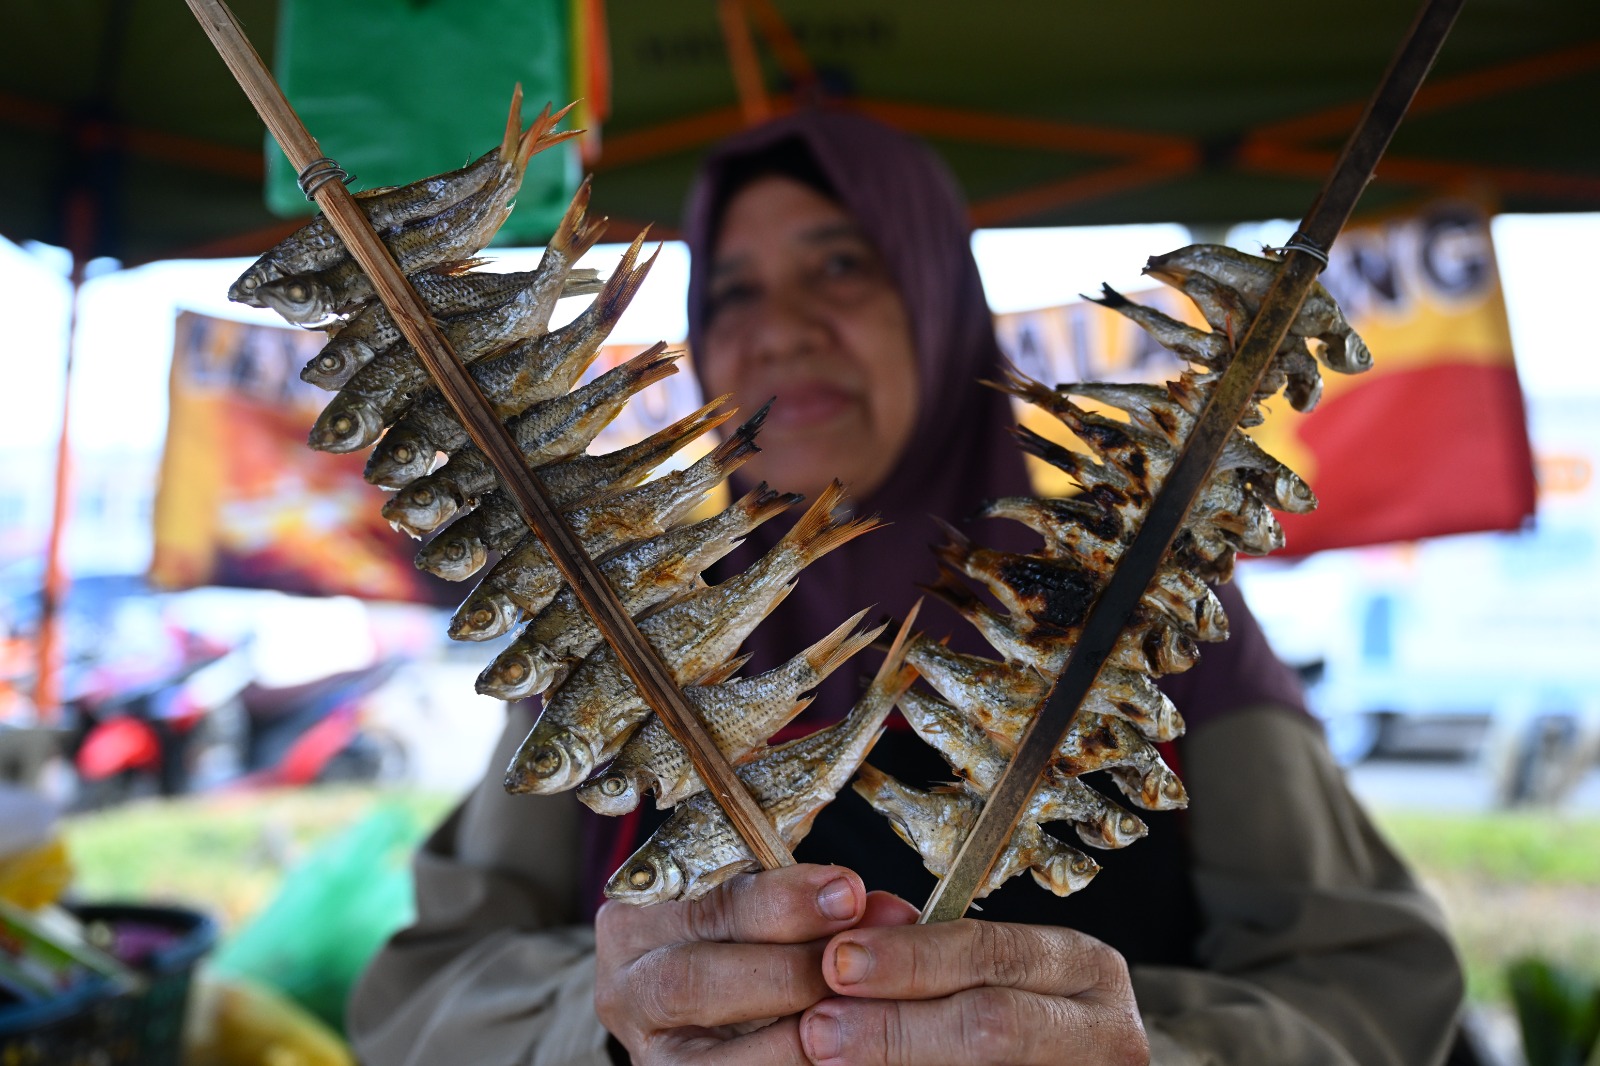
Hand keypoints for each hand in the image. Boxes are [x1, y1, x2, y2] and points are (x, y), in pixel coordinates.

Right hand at [596, 863, 898, 1063]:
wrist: (717, 1009)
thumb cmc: (742, 944)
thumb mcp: (760, 913)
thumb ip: (811, 908)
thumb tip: (890, 914)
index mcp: (636, 922)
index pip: (707, 905)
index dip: (782, 901)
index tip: (849, 894)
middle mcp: (626, 991)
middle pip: (694, 981)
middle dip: (785, 972)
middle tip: (852, 966)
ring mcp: (652, 1056)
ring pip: (710, 1061)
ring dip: (794, 1037)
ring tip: (855, 1020)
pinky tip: (846, 1052)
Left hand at [801, 910, 1149, 1065]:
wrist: (1052, 1058)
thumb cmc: (1019, 1014)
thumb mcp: (992, 974)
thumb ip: (933, 956)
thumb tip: (845, 951)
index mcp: (1086, 967)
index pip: (994, 953)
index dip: (912, 957)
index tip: (838, 960)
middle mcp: (1109, 1030)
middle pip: (991, 1024)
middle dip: (895, 1025)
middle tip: (820, 1027)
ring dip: (897, 1061)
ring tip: (829, 1058)